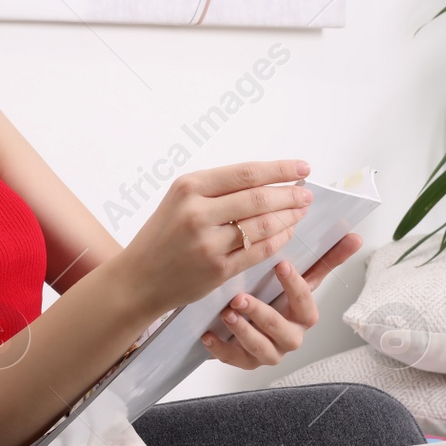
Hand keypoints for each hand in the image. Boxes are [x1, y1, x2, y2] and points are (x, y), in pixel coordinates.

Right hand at [116, 160, 314, 315]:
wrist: (139, 278)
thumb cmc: (163, 234)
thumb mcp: (180, 199)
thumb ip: (217, 188)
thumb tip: (267, 177)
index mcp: (189, 186)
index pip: (246, 173)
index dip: (280, 169)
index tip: (302, 168)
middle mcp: (197, 212)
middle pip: (259, 198)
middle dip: (290, 195)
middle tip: (306, 194)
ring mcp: (208, 243)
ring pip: (263, 225)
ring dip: (288, 217)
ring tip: (300, 212)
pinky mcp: (217, 269)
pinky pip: (259, 251)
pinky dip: (278, 240)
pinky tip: (287, 233)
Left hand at [199, 232, 364, 368]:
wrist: (248, 318)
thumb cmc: (276, 294)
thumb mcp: (299, 277)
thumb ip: (326, 259)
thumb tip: (356, 236)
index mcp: (303, 315)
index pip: (306, 305)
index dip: (296, 287)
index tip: (281, 265)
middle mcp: (289, 336)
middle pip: (283, 331)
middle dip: (263, 315)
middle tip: (241, 298)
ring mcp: (268, 352)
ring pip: (260, 349)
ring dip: (243, 332)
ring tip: (226, 313)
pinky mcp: (245, 361)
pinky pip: (234, 360)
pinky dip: (221, 349)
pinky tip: (208, 335)